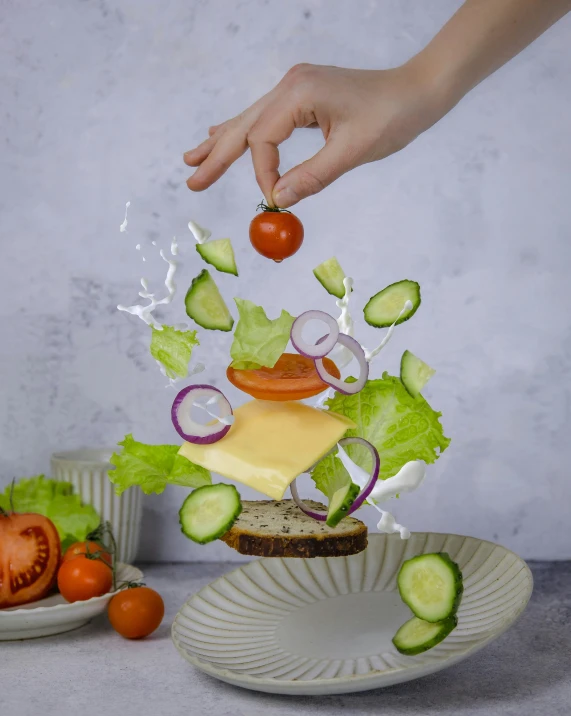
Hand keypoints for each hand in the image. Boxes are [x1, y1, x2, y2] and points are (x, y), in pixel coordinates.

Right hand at [184, 63, 446, 208]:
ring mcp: (295, 88)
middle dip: (218, 155)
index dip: (263, 174)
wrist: (417, 90)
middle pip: (244, 125)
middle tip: (192, 179)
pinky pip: (266, 117)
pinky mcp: (303, 96)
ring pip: (250, 120)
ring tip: (194, 158)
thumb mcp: (352, 151)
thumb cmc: (392, 117)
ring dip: (224, 142)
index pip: (263, 139)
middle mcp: (291, 85)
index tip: (275, 200)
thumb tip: (277, 201)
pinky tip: (222, 134)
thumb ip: (312, 177)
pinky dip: (245, 131)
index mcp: (300, 92)